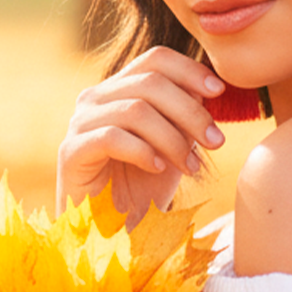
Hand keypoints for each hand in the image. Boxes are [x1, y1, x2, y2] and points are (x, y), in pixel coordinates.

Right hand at [58, 46, 227, 221]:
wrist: (111, 232)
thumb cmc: (143, 187)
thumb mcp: (174, 145)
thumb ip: (184, 115)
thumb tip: (206, 88)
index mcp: (118, 89)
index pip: (154, 59)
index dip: (189, 70)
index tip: (219, 93)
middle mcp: (95, 98)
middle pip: (150, 82)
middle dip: (190, 112)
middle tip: (216, 141)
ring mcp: (79, 123)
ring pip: (135, 110)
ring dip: (173, 139)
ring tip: (191, 166)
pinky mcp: (71, 152)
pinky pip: (112, 138)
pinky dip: (143, 151)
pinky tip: (159, 169)